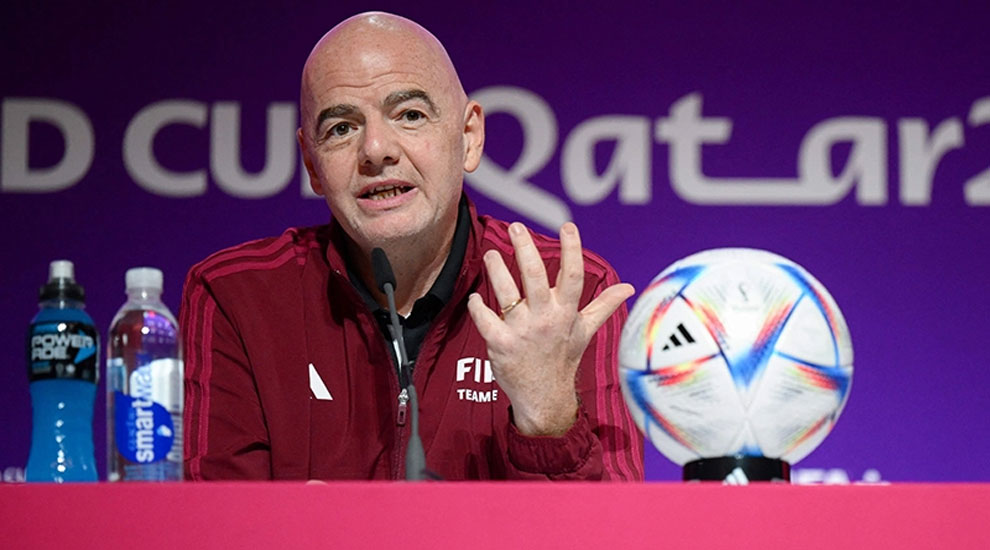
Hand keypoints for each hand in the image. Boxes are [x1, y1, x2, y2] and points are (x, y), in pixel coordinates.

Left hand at [467, 222, 633, 435]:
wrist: (545, 399)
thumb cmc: (563, 360)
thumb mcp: (584, 332)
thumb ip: (603, 305)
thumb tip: (628, 287)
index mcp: (566, 313)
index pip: (573, 276)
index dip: (572, 250)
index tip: (568, 226)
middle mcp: (545, 319)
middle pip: (535, 276)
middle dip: (525, 249)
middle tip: (516, 227)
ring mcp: (522, 331)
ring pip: (506, 293)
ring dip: (496, 270)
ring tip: (492, 253)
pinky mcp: (501, 344)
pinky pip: (485, 320)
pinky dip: (478, 306)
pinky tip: (475, 297)